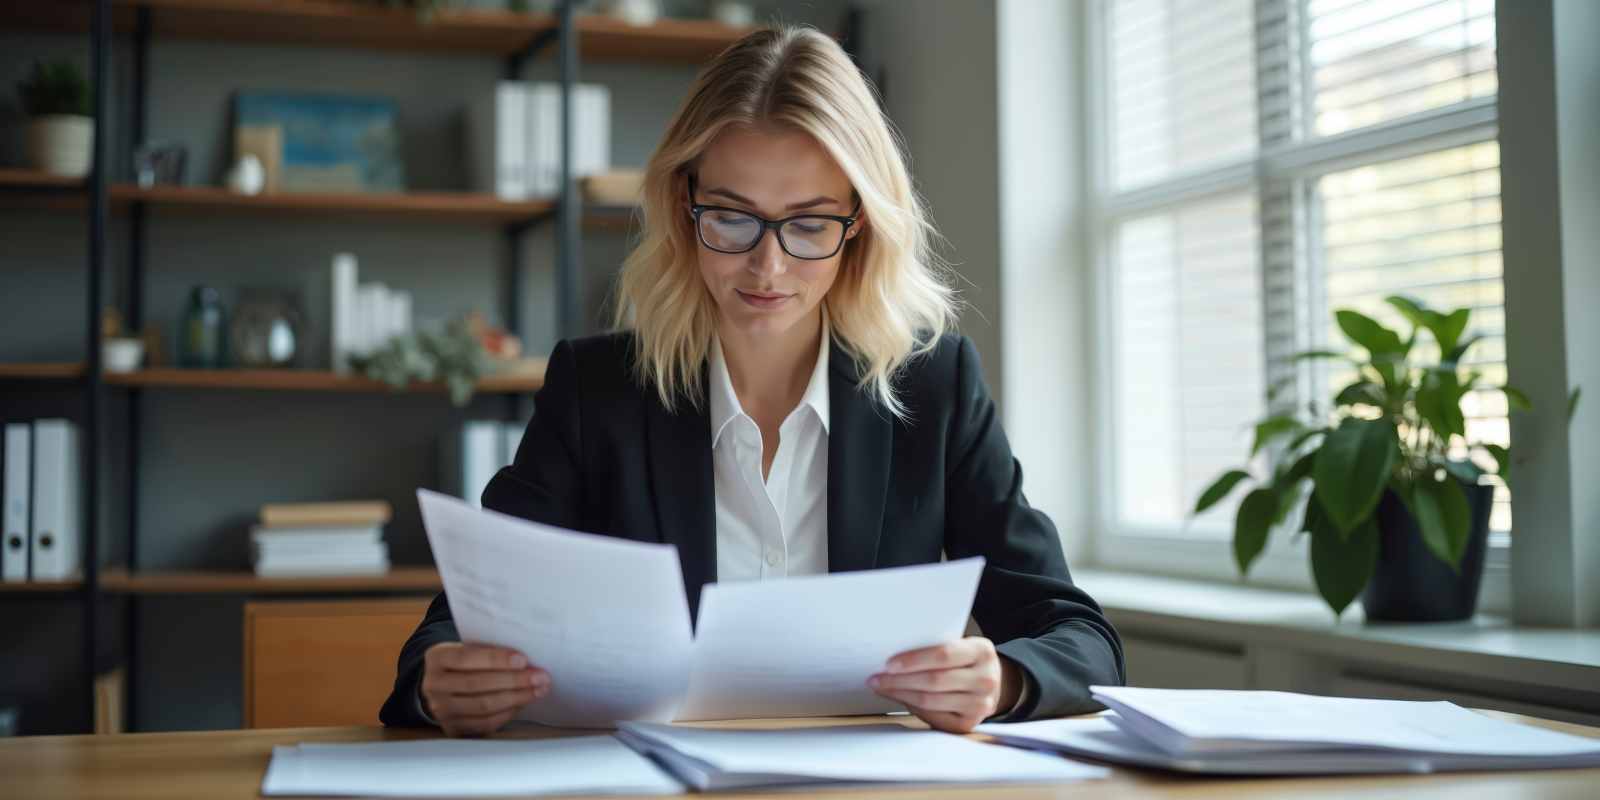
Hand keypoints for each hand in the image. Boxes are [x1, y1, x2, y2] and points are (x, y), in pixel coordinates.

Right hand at [420, 642, 549, 736]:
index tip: (523, 659)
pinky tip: (523, 703)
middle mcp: (433, 685)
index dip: (495, 659)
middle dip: (513, 680)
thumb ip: (490, 651)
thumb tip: (526, 661)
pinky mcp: (452, 728)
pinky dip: (507, 713)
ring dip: (516, 698)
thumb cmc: (467, 662)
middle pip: (476, 684)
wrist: (445, 684)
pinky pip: (484, 724)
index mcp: (437, 657)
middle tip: (540, 677)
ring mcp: (441, 709)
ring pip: (483, 706)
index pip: (466, 657)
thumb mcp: (470, 648)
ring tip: (538, 690)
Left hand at [868, 637, 1021, 732]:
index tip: (888, 663)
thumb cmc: (964, 661)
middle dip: (900, 680)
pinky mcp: (968, 724)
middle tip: (876, 678)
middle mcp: (986, 680)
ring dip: (900, 694)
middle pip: (934, 681)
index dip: (913, 660)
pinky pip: (933, 716)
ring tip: (881, 687)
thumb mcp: (960, 646)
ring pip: (930, 701)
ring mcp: (980, 705)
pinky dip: (911, 707)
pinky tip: (899, 698)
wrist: (990, 684)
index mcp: (982, 652)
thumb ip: (935, 649)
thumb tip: (893, 659)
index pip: (943, 655)